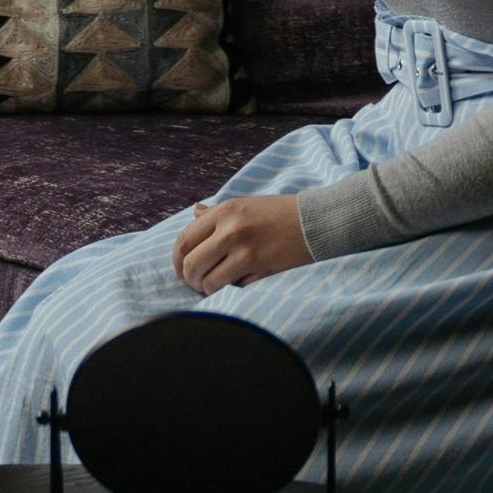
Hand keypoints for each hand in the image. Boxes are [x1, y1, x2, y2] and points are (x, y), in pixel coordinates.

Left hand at [173, 194, 310, 293]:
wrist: (316, 220)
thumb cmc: (280, 212)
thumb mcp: (246, 204)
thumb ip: (217, 211)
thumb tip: (195, 211)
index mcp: (225, 211)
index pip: (184, 239)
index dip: (177, 259)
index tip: (181, 268)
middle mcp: (230, 230)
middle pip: (190, 263)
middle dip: (188, 279)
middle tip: (195, 282)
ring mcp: (244, 251)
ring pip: (207, 282)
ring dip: (206, 289)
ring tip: (213, 286)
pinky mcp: (258, 268)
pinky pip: (231, 287)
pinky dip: (230, 289)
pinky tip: (237, 282)